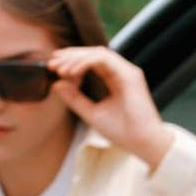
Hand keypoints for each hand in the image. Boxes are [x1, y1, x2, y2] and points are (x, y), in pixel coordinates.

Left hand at [48, 46, 174, 170]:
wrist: (143, 142)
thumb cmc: (124, 132)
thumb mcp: (91, 113)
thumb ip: (75, 98)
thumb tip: (56, 84)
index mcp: (116, 80)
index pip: (92, 62)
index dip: (72, 61)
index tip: (54, 68)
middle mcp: (122, 73)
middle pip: (94, 54)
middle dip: (70, 56)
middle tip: (52, 63)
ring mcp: (127, 72)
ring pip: (98, 53)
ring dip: (76, 58)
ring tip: (61, 69)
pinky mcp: (130, 75)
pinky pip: (104, 59)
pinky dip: (86, 62)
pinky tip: (73, 71)